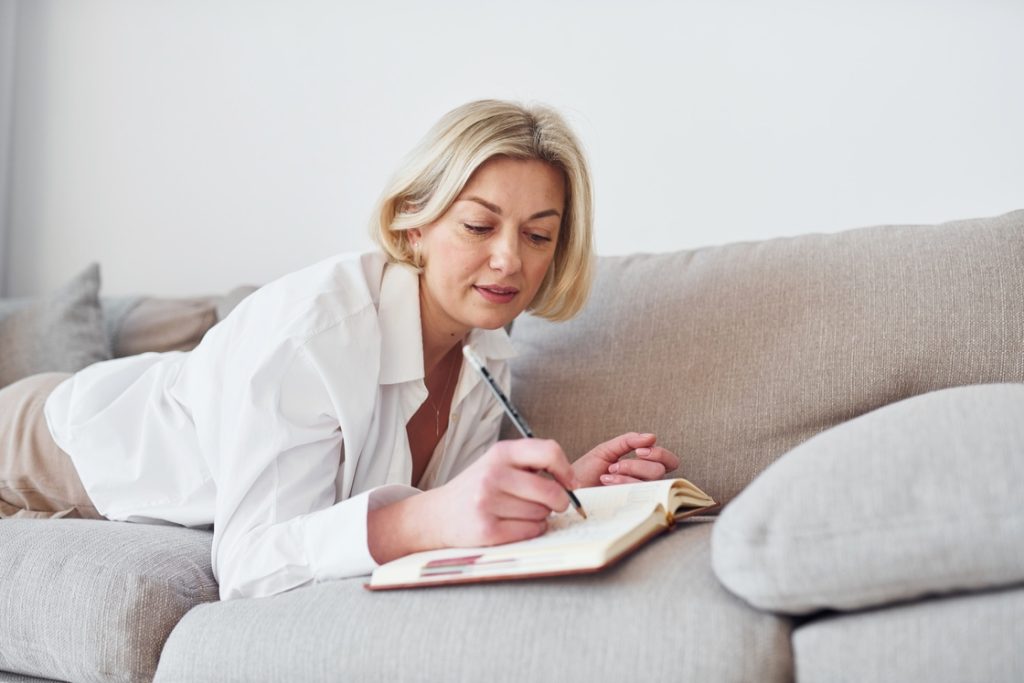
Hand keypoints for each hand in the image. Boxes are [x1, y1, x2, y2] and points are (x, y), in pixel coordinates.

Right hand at [418, 439, 577, 548]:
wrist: (437, 515)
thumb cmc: (476, 489)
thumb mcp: (497, 463)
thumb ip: (530, 464)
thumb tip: (571, 482)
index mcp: (500, 453)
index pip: (549, 451)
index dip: (566, 470)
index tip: (570, 482)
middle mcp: (493, 474)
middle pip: (551, 491)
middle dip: (559, 502)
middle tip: (550, 504)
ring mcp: (488, 503)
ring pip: (542, 514)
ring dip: (540, 518)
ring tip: (520, 513)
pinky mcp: (487, 530)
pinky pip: (530, 532)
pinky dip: (531, 531)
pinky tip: (515, 525)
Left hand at [572, 432, 680, 487]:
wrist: (569, 487)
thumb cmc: (587, 470)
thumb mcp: (607, 450)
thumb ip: (629, 441)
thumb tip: (651, 436)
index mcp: (644, 467)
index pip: (669, 461)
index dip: (659, 454)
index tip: (639, 451)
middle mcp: (645, 482)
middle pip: (660, 471)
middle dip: (636, 464)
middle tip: (616, 465)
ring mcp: (638, 496)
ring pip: (649, 482)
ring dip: (627, 472)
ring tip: (607, 473)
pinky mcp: (630, 507)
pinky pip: (637, 494)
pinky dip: (621, 483)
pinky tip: (606, 481)